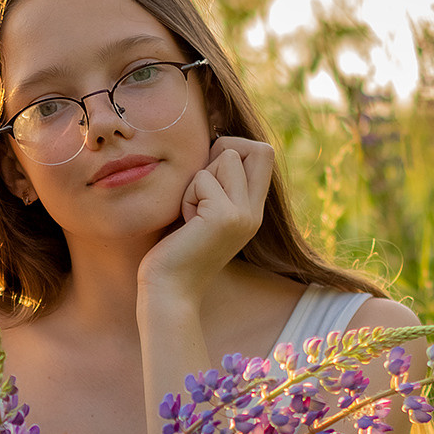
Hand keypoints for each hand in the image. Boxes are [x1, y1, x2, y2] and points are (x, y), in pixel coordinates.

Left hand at [137, 136, 273, 302]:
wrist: (169, 290)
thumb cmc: (175, 249)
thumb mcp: (203, 210)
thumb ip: (218, 183)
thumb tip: (217, 143)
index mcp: (253, 210)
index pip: (264, 154)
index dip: (234, 150)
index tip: (207, 177)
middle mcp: (255, 212)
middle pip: (259, 149)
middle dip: (223, 154)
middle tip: (200, 188)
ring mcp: (244, 215)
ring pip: (227, 157)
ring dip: (199, 178)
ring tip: (191, 212)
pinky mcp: (225, 217)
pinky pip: (203, 179)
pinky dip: (187, 196)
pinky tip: (186, 223)